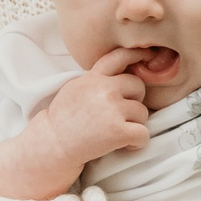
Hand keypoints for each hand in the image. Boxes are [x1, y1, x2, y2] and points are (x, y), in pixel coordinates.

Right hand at [38, 47, 152, 169]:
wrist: (52, 145)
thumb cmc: (62, 121)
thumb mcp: (74, 89)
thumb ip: (95, 80)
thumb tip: (119, 75)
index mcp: (93, 78)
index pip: (119, 57)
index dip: (137, 54)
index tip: (148, 56)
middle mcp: (104, 90)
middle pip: (138, 86)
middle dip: (134, 100)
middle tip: (121, 115)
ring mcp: (112, 109)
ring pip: (143, 112)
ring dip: (134, 124)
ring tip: (116, 132)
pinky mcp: (118, 131)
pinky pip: (144, 134)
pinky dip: (137, 143)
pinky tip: (125, 146)